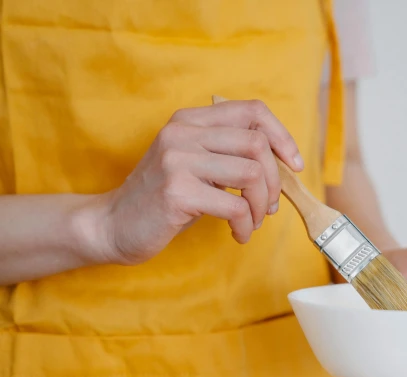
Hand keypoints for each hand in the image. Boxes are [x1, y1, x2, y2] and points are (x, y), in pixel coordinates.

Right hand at [86, 100, 302, 264]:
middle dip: (274, 181)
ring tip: (253, 222)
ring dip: (262, 206)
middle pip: (257, 144)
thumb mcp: (197, 166)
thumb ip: (230, 155)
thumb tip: (284, 165)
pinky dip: (246, 226)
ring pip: (251, 174)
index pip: (252, 111)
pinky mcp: (177, 191)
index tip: (294, 164)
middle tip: (269, 207)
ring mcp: (177, 160)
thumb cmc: (165, 200)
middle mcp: (183, 132)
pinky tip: (238, 235)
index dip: (282, 136)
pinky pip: (235, 207)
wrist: (112, 225)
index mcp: (190, 120)